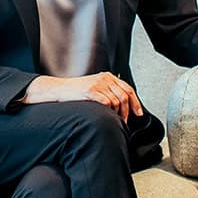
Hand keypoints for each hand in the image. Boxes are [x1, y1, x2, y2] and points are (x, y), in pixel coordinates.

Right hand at [27, 72, 142, 120]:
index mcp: (107, 76)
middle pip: (125, 96)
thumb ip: (108, 92)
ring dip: (118, 114)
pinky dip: (109, 111)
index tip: (138, 113)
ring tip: (115, 120)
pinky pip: (107, 103)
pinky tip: (106, 115)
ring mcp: (98, 84)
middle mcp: (104, 78)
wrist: (59, 90)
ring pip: (117, 101)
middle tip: (125, 121)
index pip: (128, 88)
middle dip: (127, 111)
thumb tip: (123, 106)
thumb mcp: (95, 87)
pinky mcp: (91, 91)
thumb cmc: (75, 92)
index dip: (135, 102)